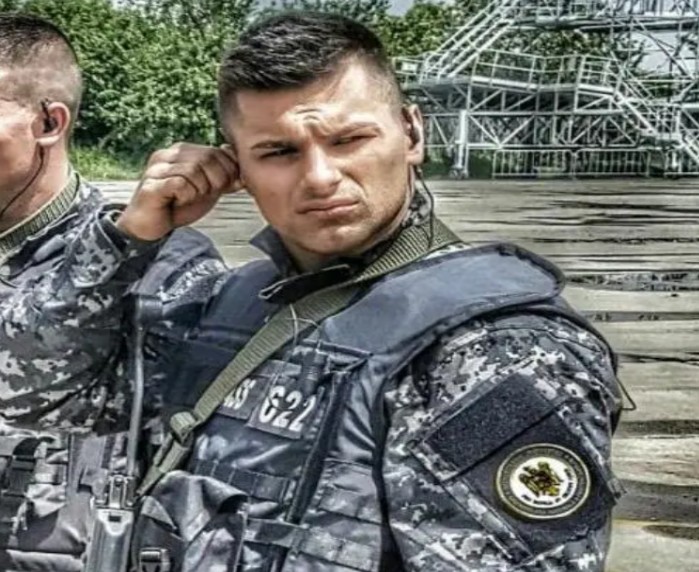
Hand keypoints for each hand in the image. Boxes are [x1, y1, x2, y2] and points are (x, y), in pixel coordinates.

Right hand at [117, 143, 240, 240]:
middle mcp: (167, 155)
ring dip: (199, 190)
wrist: (151, 226)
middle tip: (206, 194)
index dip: (228, 171)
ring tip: (189, 198)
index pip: (216, 151)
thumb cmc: (178, 205)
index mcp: (182, 151)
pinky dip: (186, 196)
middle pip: (207, 158)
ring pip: (194, 170)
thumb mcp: (207, 190)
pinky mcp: (151, 185)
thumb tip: (244, 171)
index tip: (225, 187)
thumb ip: (224, 178)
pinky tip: (178, 201)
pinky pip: (180, 184)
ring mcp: (157, 169)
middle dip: (216, 180)